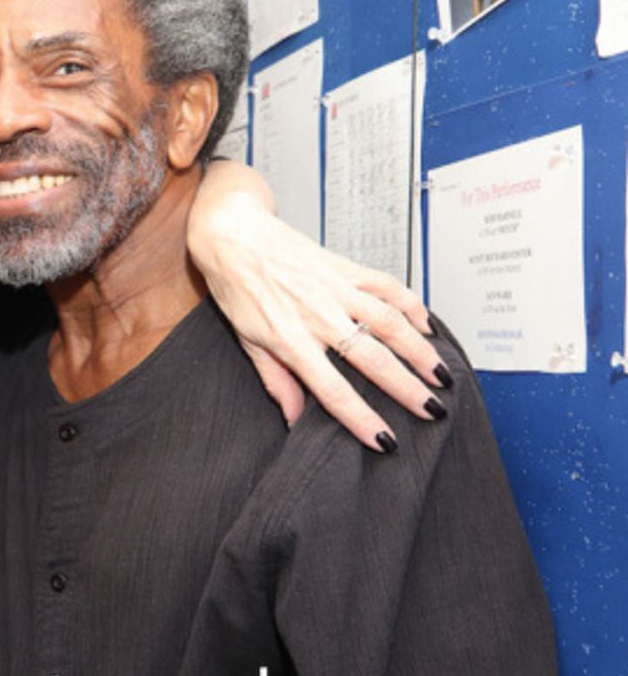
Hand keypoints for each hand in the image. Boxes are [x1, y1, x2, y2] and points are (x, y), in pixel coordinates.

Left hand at [189, 163, 448, 451]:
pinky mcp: (345, 267)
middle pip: (372, 359)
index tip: (386, 441)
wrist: (232, 234)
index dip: (361, 418)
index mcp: (289, 339)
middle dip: (407, 389)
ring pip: (389, 322)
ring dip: (420, 351)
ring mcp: (335, 288)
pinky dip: (412, 305)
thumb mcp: (247, 340)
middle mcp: (317, 315)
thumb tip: (294, 419)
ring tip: (441, 376)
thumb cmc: (235, 288)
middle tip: (434, 411)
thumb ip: (276, 379)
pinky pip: (387, 286)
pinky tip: (427, 326)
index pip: (332, 389)